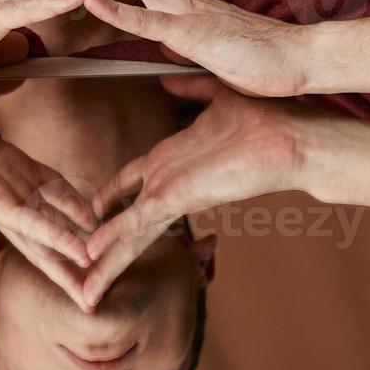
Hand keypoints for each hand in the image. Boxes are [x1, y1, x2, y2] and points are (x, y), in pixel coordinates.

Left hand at [0, 86, 97, 277]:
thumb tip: (12, 65)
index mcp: (2, 164)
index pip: (49, 187)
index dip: (76, 202)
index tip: (99, 215)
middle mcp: (3, 188)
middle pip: (52, 221)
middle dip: (79, 246)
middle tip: (104, 272)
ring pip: (44, 234)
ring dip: (71, 261)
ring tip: (94, 289)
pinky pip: (27, 221)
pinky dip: (55, 238)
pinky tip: (78, 254)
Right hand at [81, 73, 369, 306]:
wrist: (293, 137)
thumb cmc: (264, 117)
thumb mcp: (215, 95)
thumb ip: (190, 88)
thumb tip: (170, 75)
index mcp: (170, 161)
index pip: (126, 185)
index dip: (104, 199)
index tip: (84, 213)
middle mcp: (167, 184)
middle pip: (121, 221)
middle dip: (97, 247)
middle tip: (75, 273)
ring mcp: (172, 194)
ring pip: (128, 234)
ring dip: (104, 264)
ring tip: (83, 294)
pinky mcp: (180, 199)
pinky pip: (139, 221)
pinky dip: (115, 240)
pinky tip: (95, 257)